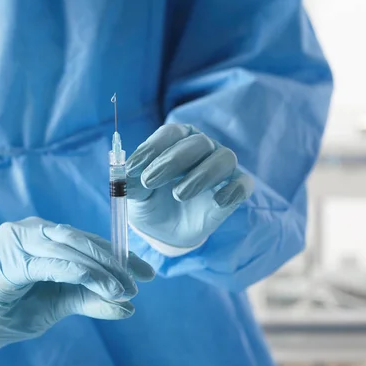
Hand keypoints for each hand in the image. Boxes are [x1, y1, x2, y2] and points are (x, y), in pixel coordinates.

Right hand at [0, 217, 154, 353]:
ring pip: (68, 249)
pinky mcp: (7, 260)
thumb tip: (129, 306)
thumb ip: (92, 299)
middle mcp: (32, 228)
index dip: (120, 255)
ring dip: (99, 270)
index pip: (89, 240)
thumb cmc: (19, 307)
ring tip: (122, 289)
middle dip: (114, 261)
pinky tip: (99, 283)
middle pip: (81, 240)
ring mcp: (17, 239)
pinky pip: (49, 264)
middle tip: (138, 282)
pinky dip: (77, 272)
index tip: (147, 273)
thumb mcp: (64, 302)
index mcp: (46, 233)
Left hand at [126, 124, 253, 248]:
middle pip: (197, 143)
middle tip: (150, 181)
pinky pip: (244, 183)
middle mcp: (202, 147)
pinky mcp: (235, 189)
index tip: (133, 168)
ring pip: (223, 158)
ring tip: (179, 195)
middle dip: (172, 161)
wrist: (165, 231)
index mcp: (176, 141)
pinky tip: (217, 202)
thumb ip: (129, 182)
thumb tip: (121, 175)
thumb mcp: (134, 194)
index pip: (170, 134)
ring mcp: (221, 167)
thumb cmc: (150, 201)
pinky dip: (234, 189)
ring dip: (202, 175)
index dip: (153, 148)